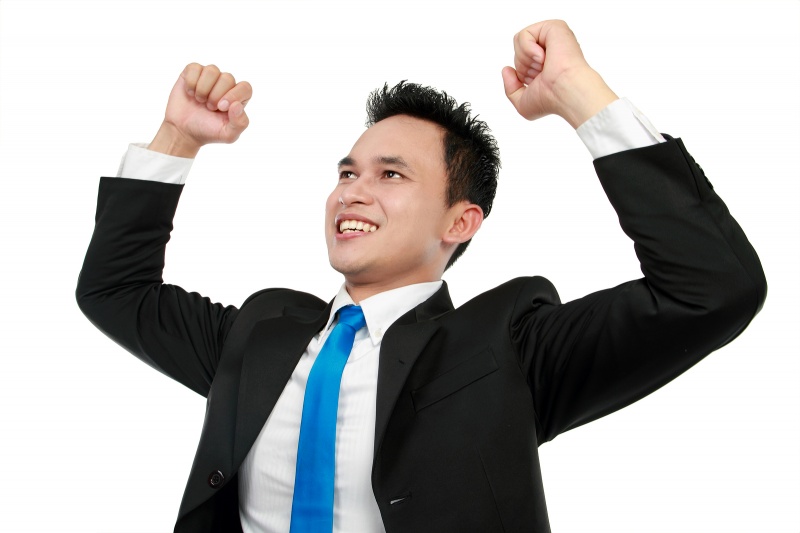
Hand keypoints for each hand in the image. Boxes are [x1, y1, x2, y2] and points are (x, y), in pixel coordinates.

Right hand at [149, 63, 252, 156]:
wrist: (183, 130)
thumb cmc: (208, 131)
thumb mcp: (228, 135)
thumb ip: (240, 123)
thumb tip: (237, 105)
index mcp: (238, 98)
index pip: (245, 87)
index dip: (233, 95)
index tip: (221, 107)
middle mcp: (226, 84)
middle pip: (228, 78)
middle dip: (215, 95)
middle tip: (209, 107)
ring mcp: (210, 77)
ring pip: (212, 70)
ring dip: (203, 89)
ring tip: (200, 100)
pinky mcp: (193, 72)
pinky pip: (195, 68)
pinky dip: (191, 83)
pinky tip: (190, 93)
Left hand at [501, 20, 617, 127]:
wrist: (564, 92)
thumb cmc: (551, 100)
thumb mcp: (523, 103)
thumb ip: (510, 88)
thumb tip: (506, 69)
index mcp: (547, 63)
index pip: (520, 61)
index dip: (523, 74)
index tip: (539, 81)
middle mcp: (551, 48)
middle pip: (517, 51)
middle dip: (523, 67)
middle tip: (542, 73)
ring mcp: (553, 37)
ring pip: (518, 41)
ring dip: (525, 59)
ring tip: (543, 65)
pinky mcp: (554, 27)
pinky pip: (524, 35)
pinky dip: (527, 49)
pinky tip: (543, 57)